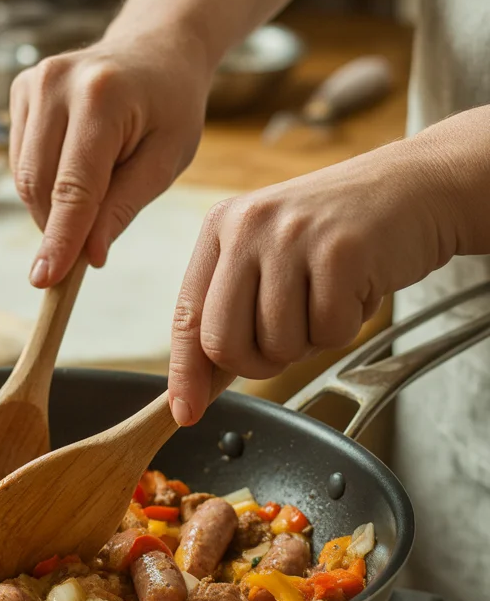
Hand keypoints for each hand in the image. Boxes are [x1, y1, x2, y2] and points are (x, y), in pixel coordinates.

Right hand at [9, 28, 210, 286]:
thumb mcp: (167, 159)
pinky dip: (44, 182)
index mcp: (102, 97)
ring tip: (97, 189)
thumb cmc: (171, 106)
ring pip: (23, 177)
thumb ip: (125, 206)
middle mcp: (56, 83)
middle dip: (58, 227)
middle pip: (39, 185)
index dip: (60, 239)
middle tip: (90, 247)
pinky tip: (77, 167)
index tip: (46, 280)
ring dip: (51, 206)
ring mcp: (32, 82)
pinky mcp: (19, 89)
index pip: (74, 186)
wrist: (156, 46)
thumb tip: (89, 255)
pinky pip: (20, 160)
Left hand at [168, 141, 455, 425]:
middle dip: (258, 364)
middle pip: (224, 344)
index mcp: (221, 227)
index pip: (188, 316)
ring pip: (279, 345)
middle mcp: (248, 227)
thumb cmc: (339, 232)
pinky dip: (347, 327)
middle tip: (290, 338)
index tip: (185, 412)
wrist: (415, 187)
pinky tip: (356, 287)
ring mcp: (292, 237)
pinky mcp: (340, 251)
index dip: (186, 373)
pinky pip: (330, 332)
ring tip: (329, 297)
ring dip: (311, 341)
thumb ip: (232, 310)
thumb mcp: (271, 254)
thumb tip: (197, 386)